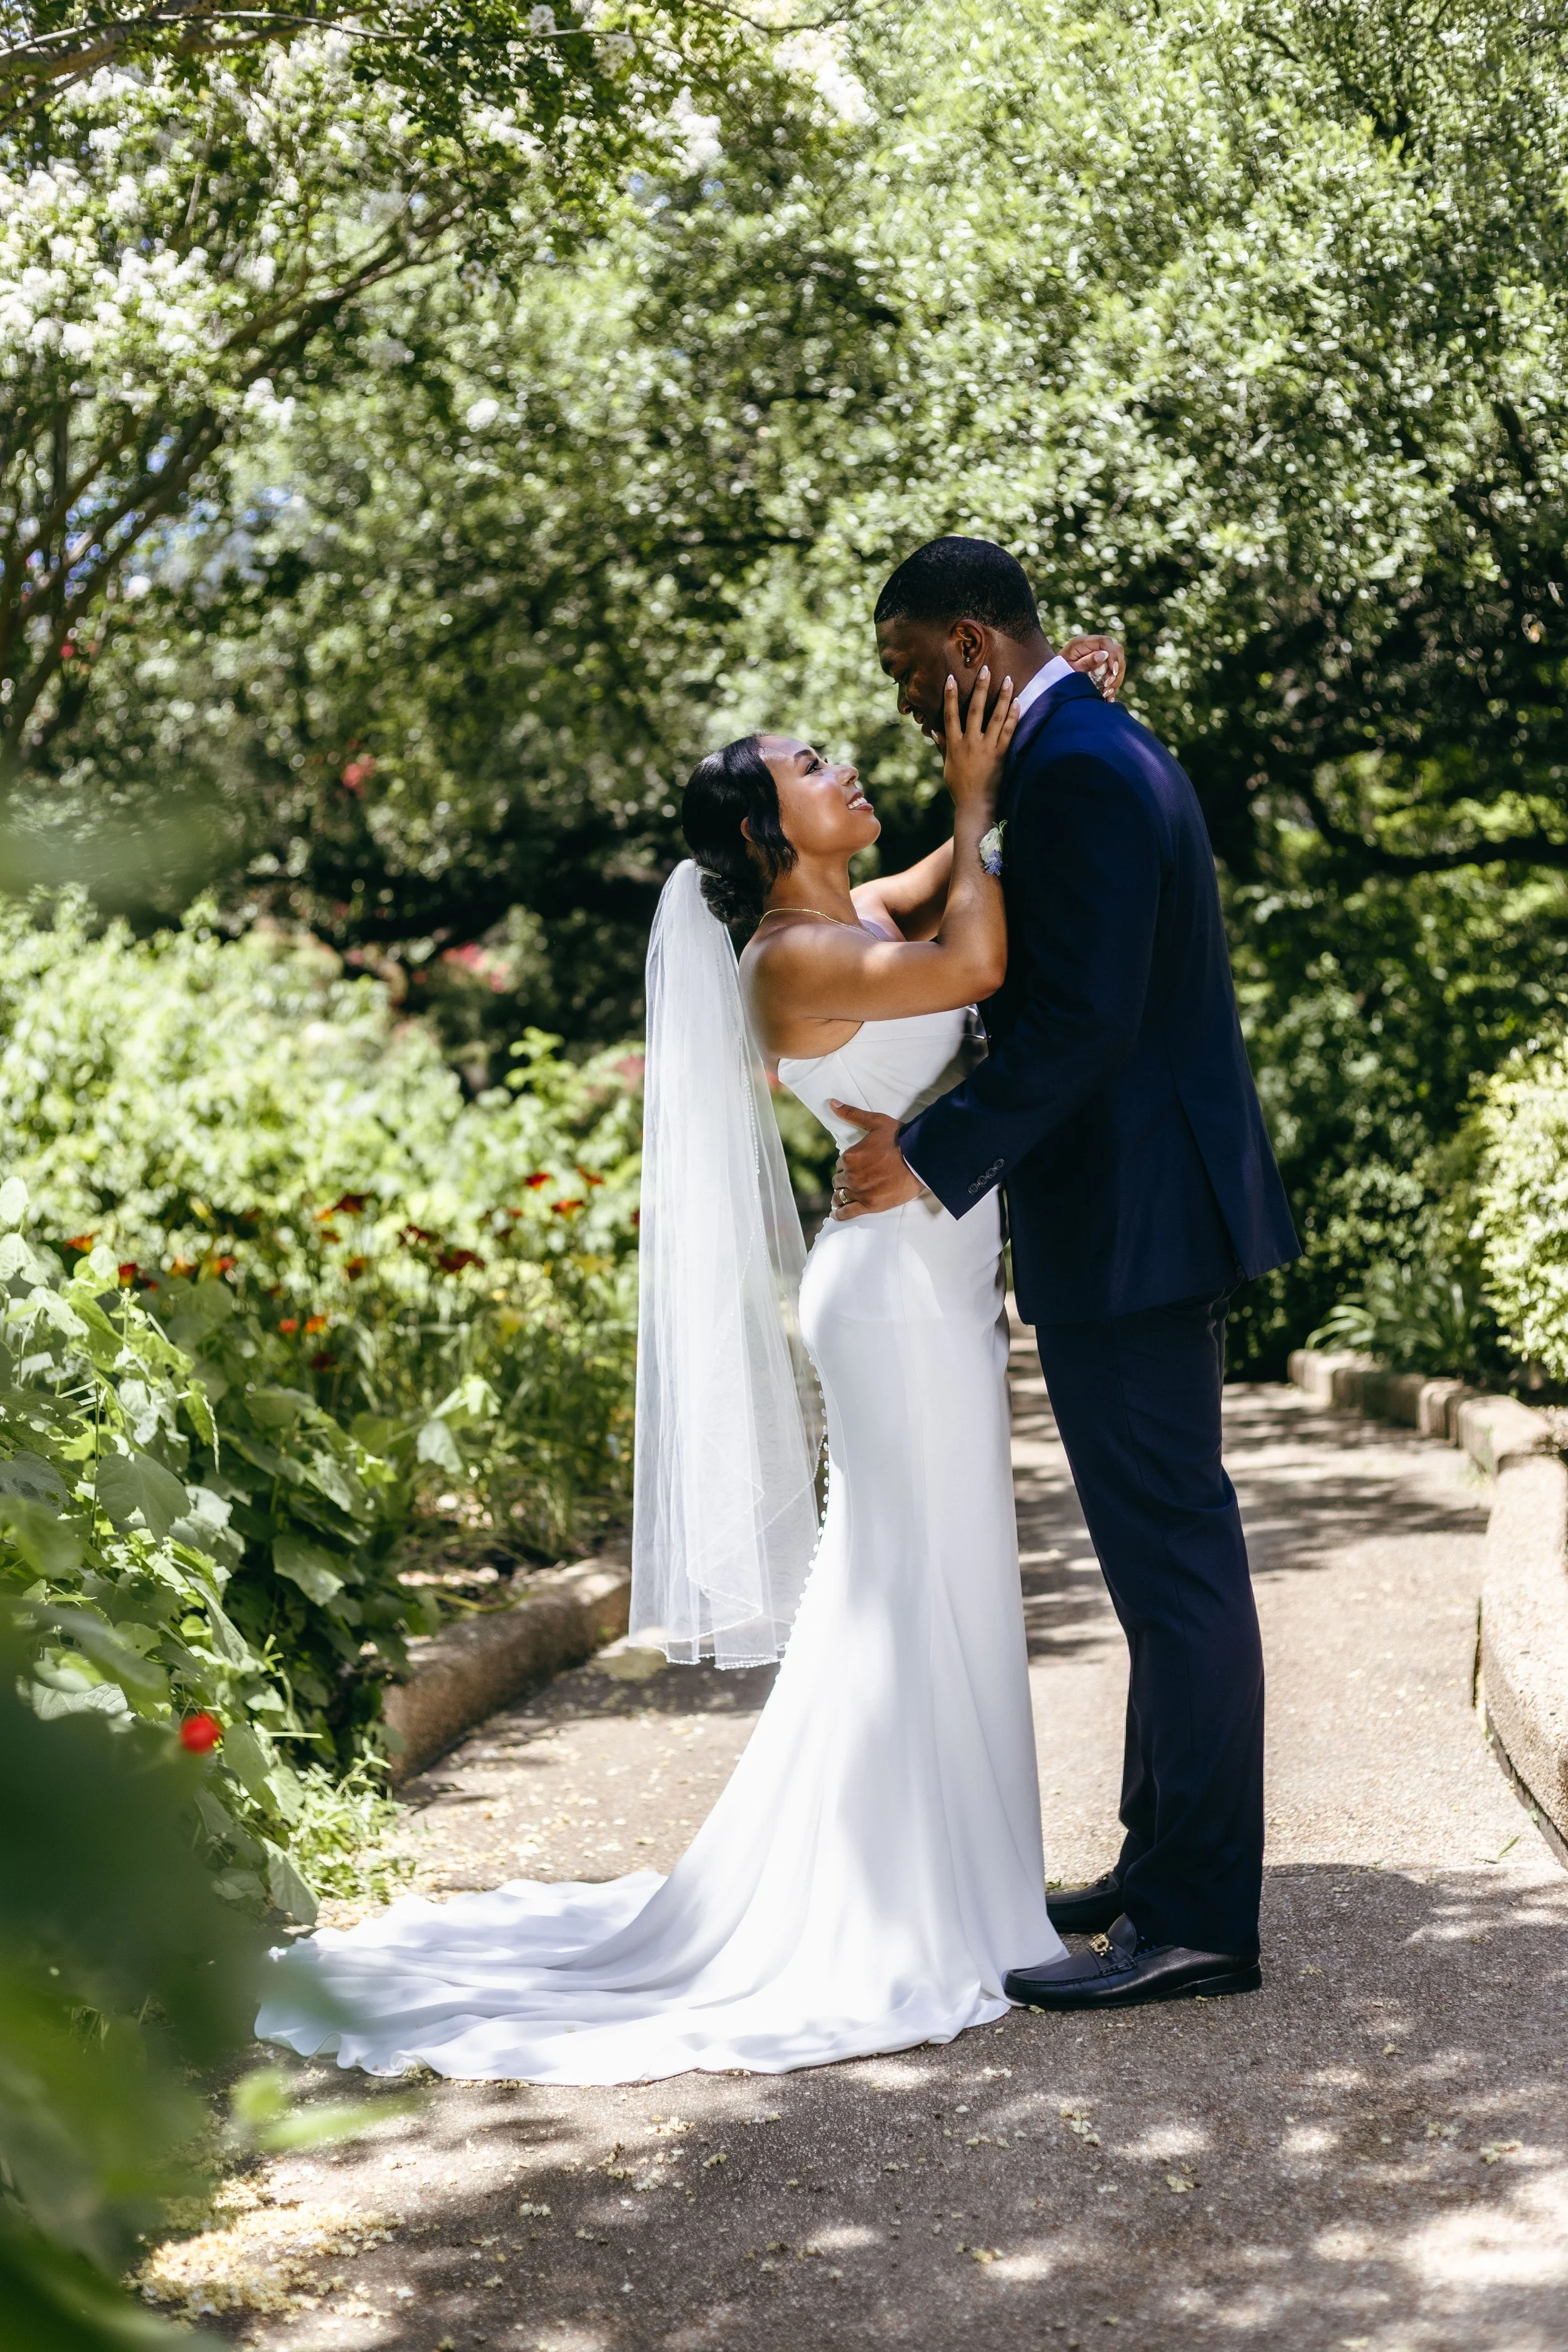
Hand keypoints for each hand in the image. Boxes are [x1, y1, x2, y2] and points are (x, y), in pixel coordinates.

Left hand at [830, 1102, 927, 1218]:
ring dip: (841, 1195)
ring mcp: (859, 1192)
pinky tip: (837, 1214)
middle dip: (846, 1179)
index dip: (849, 1164)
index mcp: (850, 1157)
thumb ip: (852, 1114)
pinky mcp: (870, 1205)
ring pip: (840, 1196)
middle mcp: (851, 1175)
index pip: (841, 1164)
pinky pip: (847, 1213)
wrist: (920, 1159)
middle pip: (839, 1180)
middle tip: (858, 1179)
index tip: (859, 1165)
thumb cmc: (900, 1138)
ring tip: (844, 1197)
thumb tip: (831, 1103)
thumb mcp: (875, 1122)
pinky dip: (840, 1214)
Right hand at [942, 664, 1018, 805]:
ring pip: (995, 717)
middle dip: (981, 688)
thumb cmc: (960, 787)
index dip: (950, 696)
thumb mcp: (948, 766)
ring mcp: (986, 748)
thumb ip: (943, 746)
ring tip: (1007, 680)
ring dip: (1002, 697)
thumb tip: (933, 730)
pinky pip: (1008, 732)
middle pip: (975, 710)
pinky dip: (1013, 716)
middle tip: (985, 669)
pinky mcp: (1001, 755)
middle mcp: (970, 743)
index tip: (951, 678)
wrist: (976, 805)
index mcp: (955, 745)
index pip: (951, 715)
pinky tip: (1017, 702)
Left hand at [1062, 634, 1125, 700]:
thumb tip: (1103, 655)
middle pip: (1117, 651)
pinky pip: (1114, 673)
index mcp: (1083, 642)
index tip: (1112, 672)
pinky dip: (1114, 685)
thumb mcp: (1069, 670)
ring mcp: (1099, 655)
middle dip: (1116, 669)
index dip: (1113, 655)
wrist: (1050, 680)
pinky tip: (1109, 697)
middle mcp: (1093, 646)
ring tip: (1107, 693)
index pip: (1106, 642)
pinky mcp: (1102, 666)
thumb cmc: (1057, 673)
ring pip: (1119, 663)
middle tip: (1108, 685)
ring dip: (1116, 679)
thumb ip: (1085, 663)